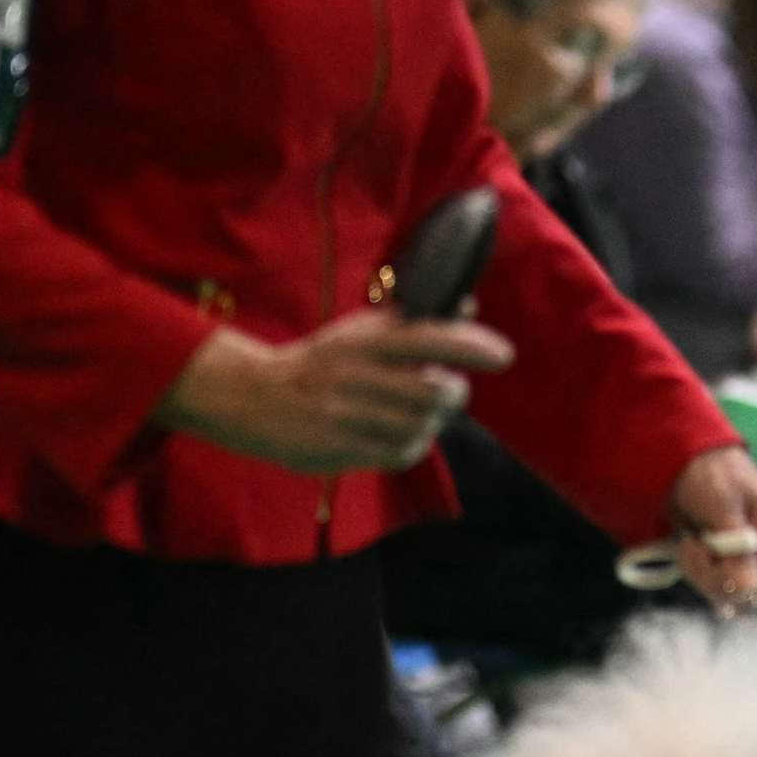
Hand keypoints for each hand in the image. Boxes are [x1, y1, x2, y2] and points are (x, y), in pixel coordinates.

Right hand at [159, 310, 509, 476]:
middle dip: (453, 393)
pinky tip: (402, 435)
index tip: (503, 355)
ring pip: (423, 425)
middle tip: (447, 391)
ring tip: (420, 413)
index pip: (426, 337)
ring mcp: (348, 414)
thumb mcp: (359, 332)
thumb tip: (468, 304)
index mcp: (362, 339)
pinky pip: (403, 452)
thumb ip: (413, 321)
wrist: (253, 397)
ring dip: (433, 421)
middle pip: (435, 390)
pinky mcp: (343, 448)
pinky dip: (414, 445)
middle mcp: (356, 374)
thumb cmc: (320, 362)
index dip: (470, 346)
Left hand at [668, 446, 756, 618]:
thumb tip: (750, 591)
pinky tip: (688, 544)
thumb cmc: (711, 473)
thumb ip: (736, 546)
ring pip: (730, 600)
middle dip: (724, 587)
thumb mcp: (723, 503)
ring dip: (702, 575)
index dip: (755, 593)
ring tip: (691, 541)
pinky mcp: (722, 568)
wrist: (684, 460)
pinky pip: (711, 589)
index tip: (724, 573)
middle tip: (702, 554)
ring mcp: (744, 563)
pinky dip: (694, 571)